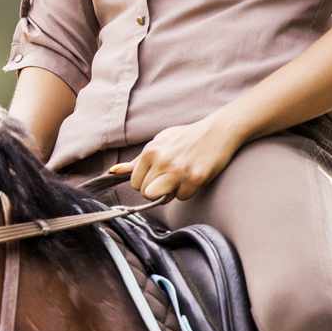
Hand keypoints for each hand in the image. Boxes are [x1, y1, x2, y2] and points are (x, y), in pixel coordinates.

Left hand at [109, 115, 242, 201]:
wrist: (217, 132)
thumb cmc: (186, 138)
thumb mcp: (159, 142)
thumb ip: (136, 161)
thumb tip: (113, 172)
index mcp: (150, 151)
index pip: (134, 183)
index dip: (145, 183)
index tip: (157, 176)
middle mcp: (162, 161)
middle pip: (146, 193)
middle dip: (157, 190)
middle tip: (170, 178)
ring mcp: (178, 170)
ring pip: (161, 198)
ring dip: (169, 193)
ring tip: (179, 179)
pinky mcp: (195, 178)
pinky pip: (182, 197)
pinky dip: (187, 191)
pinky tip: (193, 176)